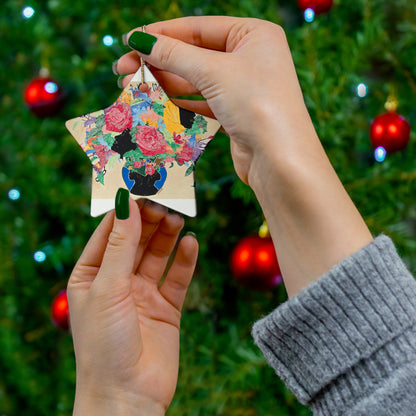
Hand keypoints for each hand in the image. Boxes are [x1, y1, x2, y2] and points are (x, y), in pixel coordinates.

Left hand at [67, 199, 197, 414]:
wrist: (128, 396)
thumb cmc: (104, 344)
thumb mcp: (108, 287)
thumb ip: (120, 245)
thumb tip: (126, 203)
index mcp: (92, 275)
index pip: (109, 233)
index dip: (124, 211)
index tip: (140, 187)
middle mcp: (117, 281)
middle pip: (136, 241)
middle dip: (149, 220)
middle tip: (165, 201)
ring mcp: (143, 294)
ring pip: (158, 255)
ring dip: (167, 236)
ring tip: (178, 217)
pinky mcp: (166, 307)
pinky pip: (177, 277)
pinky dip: (185, 260)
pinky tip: (191, 243)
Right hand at [116, 16, 310, 184]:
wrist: (279, 160)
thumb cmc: (256, 104)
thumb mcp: (213, 71)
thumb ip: (175, 54)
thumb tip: (140, 40)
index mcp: (254, 34)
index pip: (198, 28)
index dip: (161, 34)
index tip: (130, 40)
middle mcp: (250, 58)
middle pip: (194, 54)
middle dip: (158, 62)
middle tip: (123, 69)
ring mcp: (243, 87)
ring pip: (195, 80)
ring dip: (164, 84)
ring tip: (132, 87)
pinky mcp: (236, 113)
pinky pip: (202, 102)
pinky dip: (179, 103)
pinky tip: (156, 104)